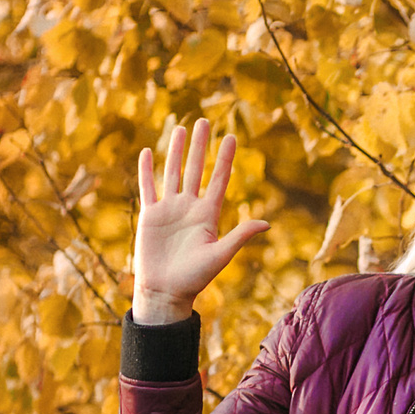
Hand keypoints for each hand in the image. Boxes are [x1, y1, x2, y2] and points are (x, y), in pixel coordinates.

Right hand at [131, 118, 270, 324]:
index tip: (231, 137)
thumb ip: (240, 235)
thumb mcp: (220, 255)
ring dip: (177, 151)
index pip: (218, 180)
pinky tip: (148, 152)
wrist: (166, 292)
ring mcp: (169, 209)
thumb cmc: (195, 279)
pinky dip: (147, 170)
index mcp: (208, 215)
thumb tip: (267, 223)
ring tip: (182, 128)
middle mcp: (189, 207)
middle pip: (196, 169)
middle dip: (202, 146)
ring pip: (173, 172)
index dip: (225, 159)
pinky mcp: (150, 215)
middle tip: (206, 121)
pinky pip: (148, 187)